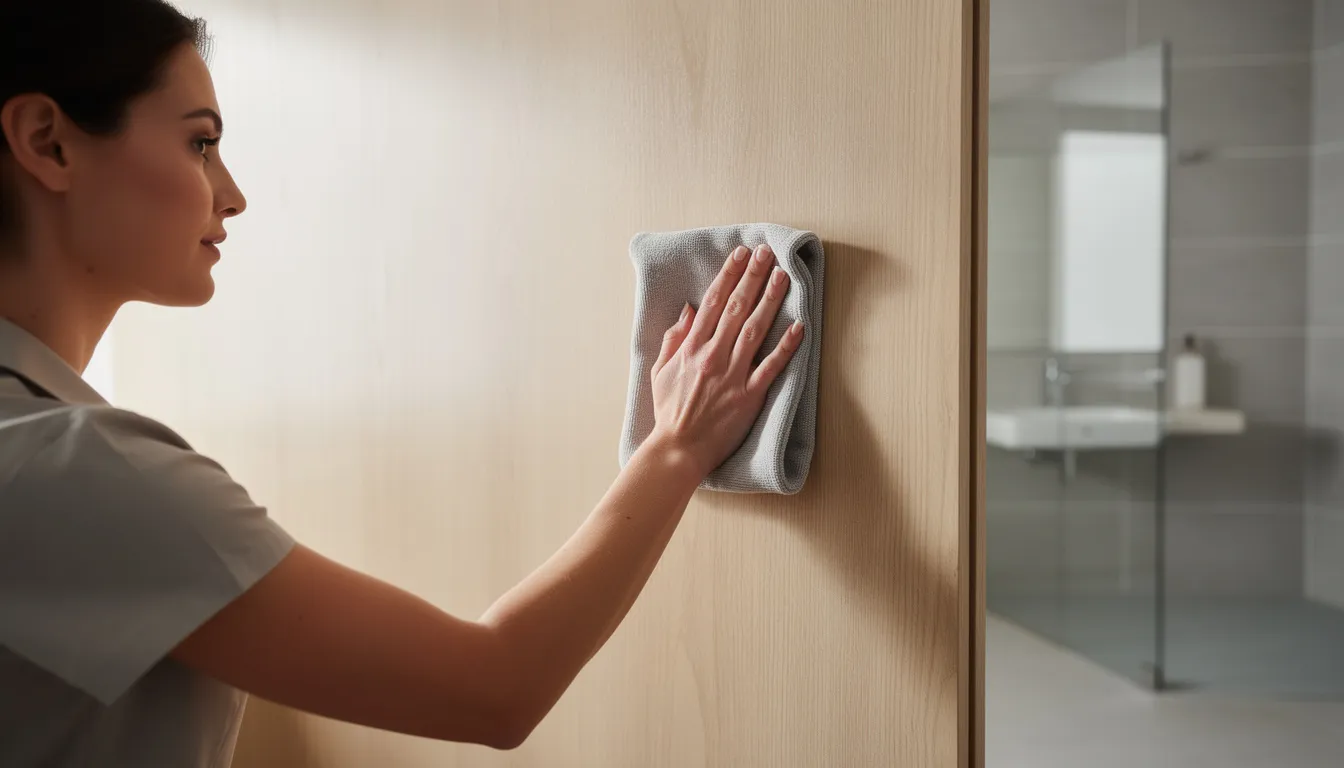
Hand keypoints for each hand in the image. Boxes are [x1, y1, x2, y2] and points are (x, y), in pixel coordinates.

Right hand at [645, 244, 803, 478]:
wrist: (678, 449)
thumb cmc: (668, 412)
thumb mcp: (660, 371)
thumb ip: (673, 338)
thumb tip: (688, 309)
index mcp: (691, 348)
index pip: (712, 303)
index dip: (728, 275)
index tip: (740, 255)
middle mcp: (712, 356)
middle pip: (736, 308)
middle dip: (751, 276)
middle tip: (765, 252)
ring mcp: (732, 375)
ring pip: (755, 329)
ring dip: (770, 300)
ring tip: (782, 276)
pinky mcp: (749, 395)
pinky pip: (771, 366)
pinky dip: (786, 346)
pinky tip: (800, 326)